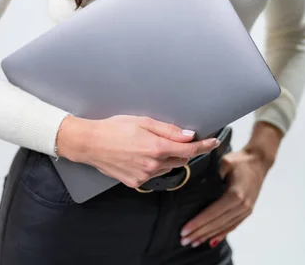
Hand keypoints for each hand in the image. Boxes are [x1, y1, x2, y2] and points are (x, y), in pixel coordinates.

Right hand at [56, 115, 220, 188]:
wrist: (90, 143)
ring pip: (168, 168)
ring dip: (167, 159)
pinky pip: (153, 175)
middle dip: (182, 150)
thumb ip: (168, 130)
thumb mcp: (142, 121)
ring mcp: (144, 176)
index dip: (204, 146)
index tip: (214, 142)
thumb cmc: (113, 128)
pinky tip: (139, 156)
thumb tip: (188, 136)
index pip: (189, 149)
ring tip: (149, 146)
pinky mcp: (135, 183)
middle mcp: (153, 165)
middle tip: (173, 139)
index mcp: (156, 147)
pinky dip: (153, 166)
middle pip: (181, 159)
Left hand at [179, 121, 282, 247]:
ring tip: (193, 242)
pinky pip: (233, 226)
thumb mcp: (224, 163)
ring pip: (224, 227)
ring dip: (208, 236)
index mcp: (235, 194)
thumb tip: (197, 187)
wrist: (258, 161)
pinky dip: (221, 234)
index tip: (185, 230)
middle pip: (217, 223)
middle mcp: (242, 205)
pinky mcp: (247, 211)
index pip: (213, 213)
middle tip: (183, 240)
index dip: (198, 223)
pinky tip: (211, 241)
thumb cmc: (239, 161)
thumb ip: (212, 175)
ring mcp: (246, 210)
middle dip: (199, 233)